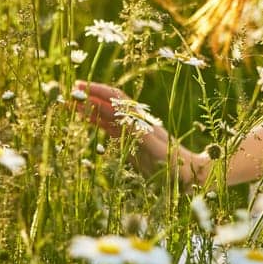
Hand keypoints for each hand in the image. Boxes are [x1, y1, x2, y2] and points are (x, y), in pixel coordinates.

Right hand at [65, 81, 185, 178]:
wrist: (191, 177)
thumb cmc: (177, 166)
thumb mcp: (158, 150)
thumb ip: (139, 134)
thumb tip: (121, 116)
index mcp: (141, 121)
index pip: (116, 99)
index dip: (99, 91)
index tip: (81, 86)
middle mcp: (136, 123)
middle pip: (110, 103)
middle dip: (92, 95)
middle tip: (71, 91)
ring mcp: (133, 132)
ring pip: (108, 114)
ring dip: (91, 107)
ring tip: (73, 103)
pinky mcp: (131, 144)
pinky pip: (111, 128)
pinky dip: (97, 121)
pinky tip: (86, 119)